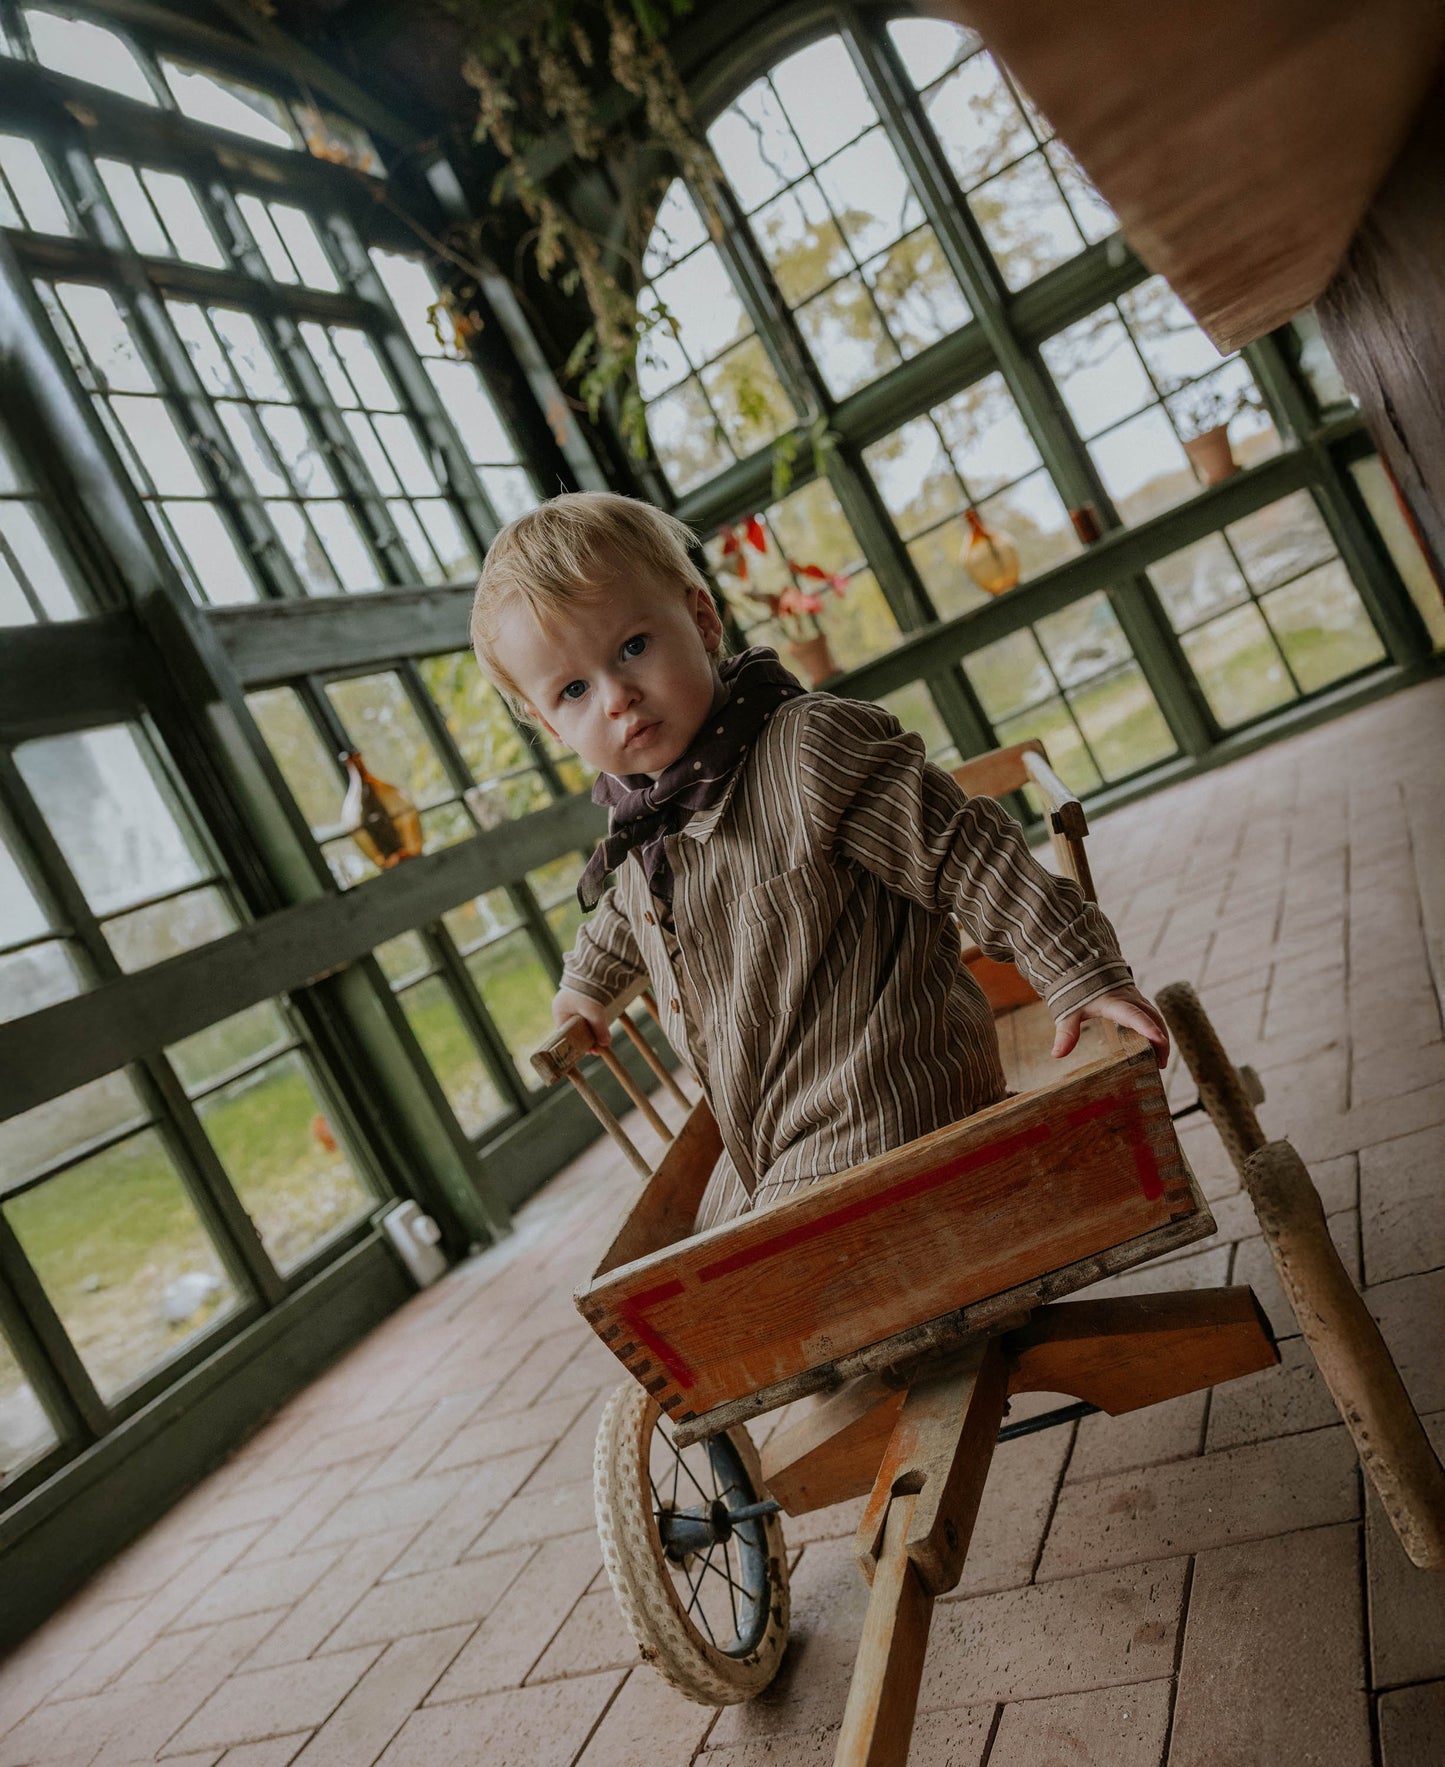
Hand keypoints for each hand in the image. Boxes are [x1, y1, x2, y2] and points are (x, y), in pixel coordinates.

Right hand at [553, 986, 612, 1049]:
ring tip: (602, 1039)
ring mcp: (572, 999)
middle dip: (586, 1037)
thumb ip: (599, 1028)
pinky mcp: (582, 995)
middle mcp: (563, 1005)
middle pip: (574, 1027)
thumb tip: (605, 1043)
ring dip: (591, 1028)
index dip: (577, 1043)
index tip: (590, 1051)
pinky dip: (593, 1019)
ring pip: (581, 1019)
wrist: (594, 966)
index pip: (565, 1033)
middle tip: (598, 1048)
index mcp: (559, 1010)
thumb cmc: (588, 991)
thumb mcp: (594, 1012)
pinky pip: (586, 1011)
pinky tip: (602, 1025)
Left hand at [1052, 985, 1169, 1066]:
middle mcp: (1130, 999)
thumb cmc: (1078, 991)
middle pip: (1153, 1018)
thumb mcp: (1070, 1012)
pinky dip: (1158, 1030)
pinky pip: (1153, 1015)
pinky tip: (1156, 1047)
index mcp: (1114, 1002)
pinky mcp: (1138, 1001)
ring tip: (1161, 1061)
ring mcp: (1137, 999)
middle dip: (1161, 1040)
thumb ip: (1066, 1033)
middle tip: (1161, 1064)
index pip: (1134, 1016)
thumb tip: (1057, 1054)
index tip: (1159, 1041)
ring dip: (1162, 1036)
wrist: (1083, 966)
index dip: (1148, 1028)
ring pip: (1156, 1016)